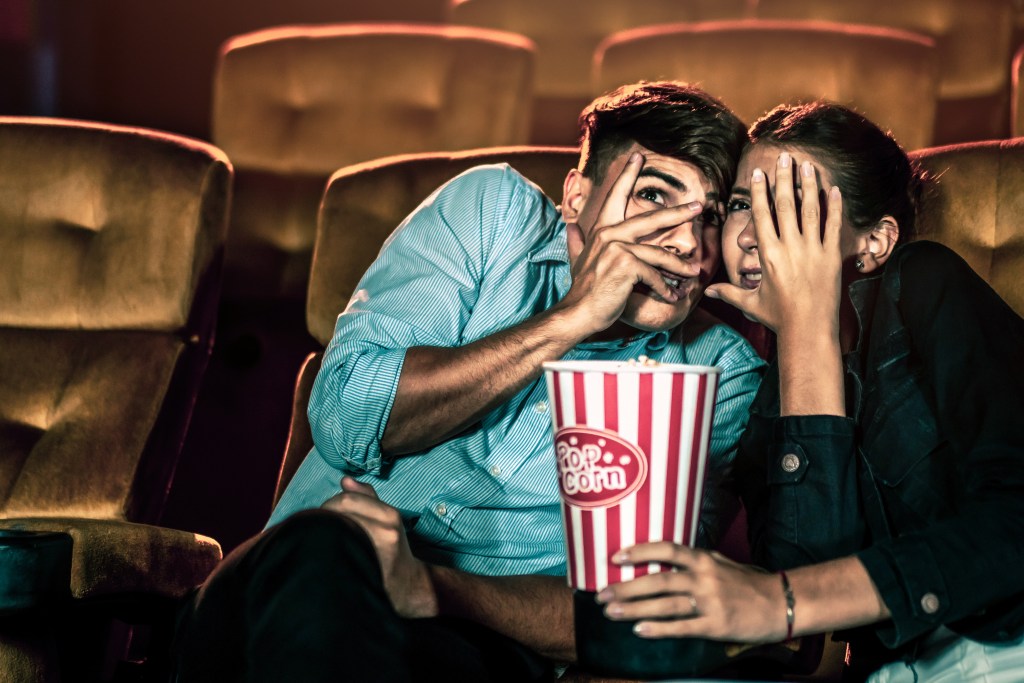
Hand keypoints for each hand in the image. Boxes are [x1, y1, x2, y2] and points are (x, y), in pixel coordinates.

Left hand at [321, 477, 436, 617]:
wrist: (409, 585)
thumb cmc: (394, 551)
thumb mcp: (387, 521)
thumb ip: (367, 499)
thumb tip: (345, 480)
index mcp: (390, 515)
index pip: (349, 499)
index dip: (330, 504)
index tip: (324, 514)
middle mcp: (386, 529)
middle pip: (342, 511)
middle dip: (325, 515)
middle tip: (318, 527)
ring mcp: (377, 549)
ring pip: (338, 528)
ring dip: (323, 530)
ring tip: (322, 539)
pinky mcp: (368, 567)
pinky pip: (340, 550)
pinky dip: (328, 548)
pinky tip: (326, 553)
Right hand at [557, 152, 704, 335]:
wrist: (579, 312)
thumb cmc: (583, 290)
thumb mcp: (578, 261)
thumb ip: (576, 242)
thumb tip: (569, 226)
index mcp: (601, 231)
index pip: (616, 197)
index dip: (628, 175)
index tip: (639, 157)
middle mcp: (609, 235)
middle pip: (650, 219)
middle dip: (677, 212)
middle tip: (698, 205)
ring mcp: (618, 250)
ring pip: (659, 254)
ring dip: (679, 266)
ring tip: (693, 272)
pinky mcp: (627, 267)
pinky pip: (655, 274)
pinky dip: (665, 288)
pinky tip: (672, 296)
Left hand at [595, 542, 786, 643]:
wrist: (780, 603)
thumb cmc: (747, 582)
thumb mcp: (720, 562)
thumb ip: (693, 559)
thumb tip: (662, 557)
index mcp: (702, 559)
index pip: (665, 549)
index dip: (638, 552)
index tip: (614, 558)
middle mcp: (703, 577)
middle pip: (658, 580)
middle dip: (626, 588)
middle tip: (601, 594)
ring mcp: (709, 602)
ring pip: (664, 604)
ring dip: (634, 609)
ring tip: (611, 612)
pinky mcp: (715, 625)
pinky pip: (682, 627)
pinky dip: (659, 629)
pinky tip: (640, 630)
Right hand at [707, 153, 842, 337]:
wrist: (808, 330)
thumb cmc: (778, 317)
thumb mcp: (750, 303)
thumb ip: (728, 293)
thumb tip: (705, 291)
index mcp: (768, 255)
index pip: (763, 215)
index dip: (761, 191)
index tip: (760, 172)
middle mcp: (790, 247)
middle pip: (785, 205)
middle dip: (784, 179)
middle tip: (785, 157)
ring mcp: (812, 250)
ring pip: (810, 210)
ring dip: (809, 186)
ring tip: (808, 166)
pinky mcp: (831, 256)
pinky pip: (833, 226)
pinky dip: (834, 207)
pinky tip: (834, 190)